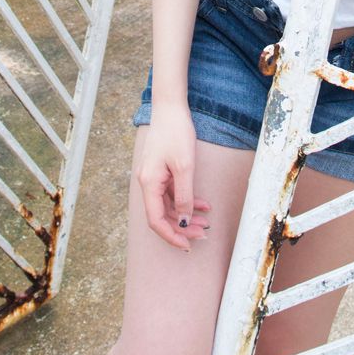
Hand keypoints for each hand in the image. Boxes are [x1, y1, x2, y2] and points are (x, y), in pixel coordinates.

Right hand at [136, 104, 210, 249]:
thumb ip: (184, 196)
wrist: (171, 109)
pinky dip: (187, 200)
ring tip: (206, 222)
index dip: (171, 235)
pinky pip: (172, 194)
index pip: (156, 220)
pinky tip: (204, 205)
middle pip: (162, 215)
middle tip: (202, 234)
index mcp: (149, 184)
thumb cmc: (176, 133)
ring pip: (169, 206)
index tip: (187, 245)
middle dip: (182, 227)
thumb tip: (183, 221)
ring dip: (187, 215)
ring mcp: (154, 178)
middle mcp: (148, 183)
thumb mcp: (184, 166)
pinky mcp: (161, 172)